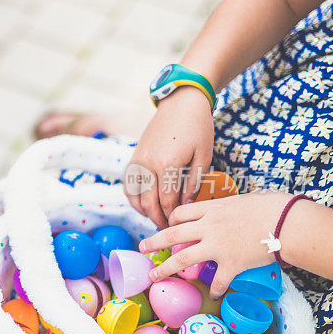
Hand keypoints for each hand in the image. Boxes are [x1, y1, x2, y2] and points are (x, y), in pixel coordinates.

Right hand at [125, 86, 213, 228]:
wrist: (180, 103)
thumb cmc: (197, 127)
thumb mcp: (204, 156)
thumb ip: (193, 183)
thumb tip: (185, 206)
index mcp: (168, 164)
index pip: (168, 201)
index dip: (173, 217)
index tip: (179, 227)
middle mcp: (148, 164)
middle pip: (149, 203)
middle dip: (158, 219)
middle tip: (168, 230)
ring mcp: (137, 161)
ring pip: (135, 196)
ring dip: (145, 212)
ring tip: (157, 219)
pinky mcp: (133, 158)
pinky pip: (128, 185)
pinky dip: (134, 199)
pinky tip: (145, 205)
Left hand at [137, 191, 292, 298]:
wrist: (288, 222)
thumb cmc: (273, 206)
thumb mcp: (247, 198)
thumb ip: (235, 204)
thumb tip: (243, 202)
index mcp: (212, 209)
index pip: (181, 213)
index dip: (171, 220)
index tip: (168, 226)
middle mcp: (208, 227)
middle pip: (172, 234)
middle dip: (154, 242)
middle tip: (142, 248)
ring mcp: (217, 246)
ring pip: (183, 259)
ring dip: (165, 269)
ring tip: (153, 276)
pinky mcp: (231, 264)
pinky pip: (218, 281)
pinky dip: (215, 289)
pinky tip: (212, 295)